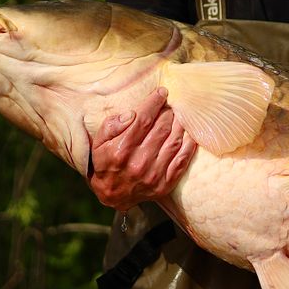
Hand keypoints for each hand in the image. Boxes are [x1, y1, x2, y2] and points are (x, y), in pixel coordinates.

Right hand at [86, 88, 196, 210]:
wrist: (113, 195)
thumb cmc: (106, 164)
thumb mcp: (98, 144)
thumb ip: (110, 126)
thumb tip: (130, 114)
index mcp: (121, 151)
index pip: (143, 120)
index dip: (154, 102)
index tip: (162, 92)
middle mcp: (139, 163)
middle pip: (162, 128)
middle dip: (168, 111)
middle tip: (169, 104)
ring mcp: (154, 175)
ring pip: (174, 141)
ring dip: (179, 124)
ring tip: (178, 115)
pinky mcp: (166, 183)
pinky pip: (183, 159)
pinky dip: (189, 143)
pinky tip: (188, 132)